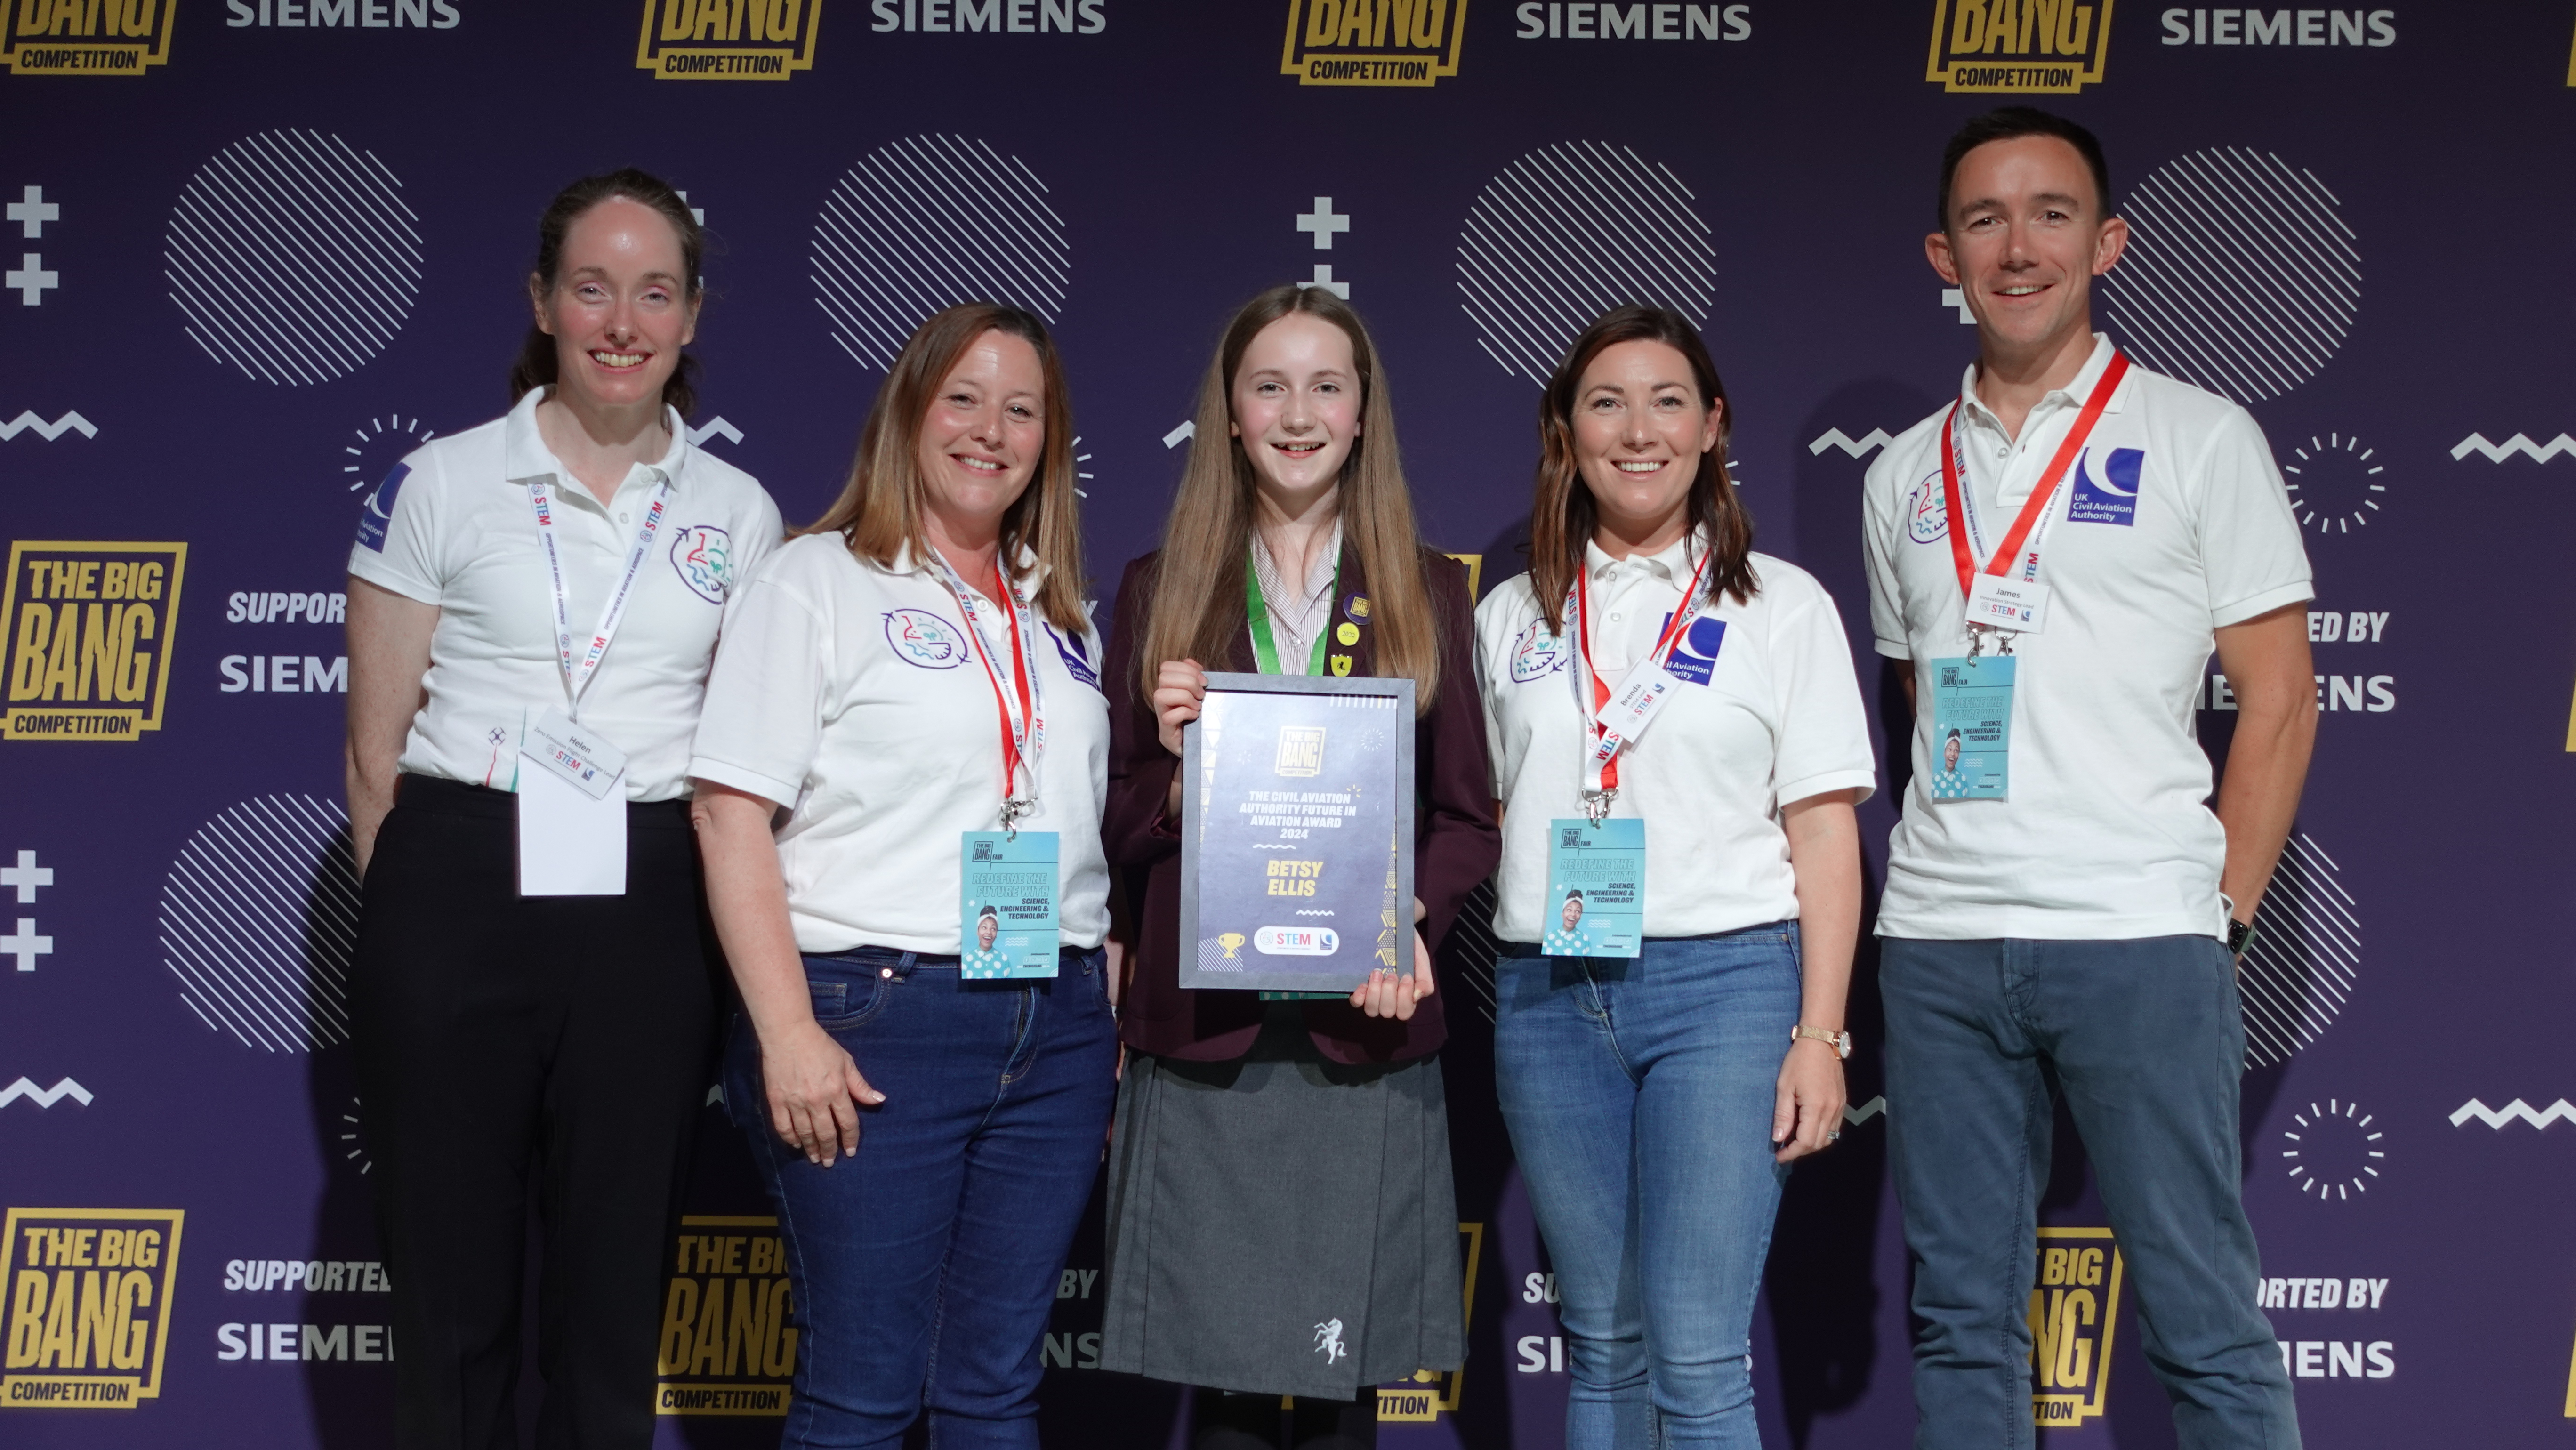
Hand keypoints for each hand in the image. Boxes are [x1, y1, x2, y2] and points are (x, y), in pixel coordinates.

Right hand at [759, 1019, 881, 1166]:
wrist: (788, 1034)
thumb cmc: (820, 1046)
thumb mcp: (846, 1062)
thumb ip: (860, 1085)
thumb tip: (879, 1100)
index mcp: (837, 1090)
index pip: (847, 1123)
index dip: (850, 1140)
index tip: (850, 1152)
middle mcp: (817, 1100)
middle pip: (825, 1133)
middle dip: (829, 1151)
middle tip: (830, 1162)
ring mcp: (795, 1102)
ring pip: (805, 1134)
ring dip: (811, 1149)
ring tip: (815, 1159)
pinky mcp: (777, 1100)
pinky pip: (783, 1127)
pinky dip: (790, 1138)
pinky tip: (795, 1144)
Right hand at [1153, 658, 1207, 757]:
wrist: (1201, 751)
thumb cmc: (1200, 722)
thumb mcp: (1200, 697)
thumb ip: (1196, 679)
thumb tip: (1192, 663)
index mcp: (1169, 689)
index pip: (1166, 667)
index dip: (1186, 668)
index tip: (1204, 681)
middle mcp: (1161, 702)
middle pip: (1163, 678)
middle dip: (1188, 682)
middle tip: (1201, 694)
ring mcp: (1161, 718)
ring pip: (1160, 695)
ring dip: (1184, 697)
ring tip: (1198, 706)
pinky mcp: (1166, 734)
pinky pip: (1169, 717)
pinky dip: (1185, 713)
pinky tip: (1195, 716)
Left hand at [1350, 929, 1435, 1020]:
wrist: (1394, 929)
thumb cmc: (1409, 947)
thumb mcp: (1421, 961)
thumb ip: (1424, 979)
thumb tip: (1417, 996)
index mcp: (1406, 997)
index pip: (1404, 1012)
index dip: (1404, 998)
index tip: (1406, 975)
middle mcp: (1389, 1000)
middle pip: (1387, 1012)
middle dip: (1388, 993)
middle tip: (1391, 973)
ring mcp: (1373, 995)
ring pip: (1372, 1010)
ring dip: (1374, 993)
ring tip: (1377, 973)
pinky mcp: (1360, 988)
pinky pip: (1356, 1002)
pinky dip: (1359, 996)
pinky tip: (1362, 984)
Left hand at [1772, 1038, 1846, 1162]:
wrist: (1821, 1042)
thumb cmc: (1798, 1062)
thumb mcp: (1784, 1086)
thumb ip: (1782, 1115)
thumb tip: (1778, 1139)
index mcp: (1816, 1107)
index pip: (1805, 1142)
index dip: (1791, 1153)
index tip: (1778, 1156)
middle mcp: (1831, 1110)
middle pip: (1818, 1144)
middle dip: (1800, 1151)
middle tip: (1784, 1150)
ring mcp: (1839, 1107)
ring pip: (1828, 1138)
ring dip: (1812, 1144)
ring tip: (1794, 1141)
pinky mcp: (1842, 1103)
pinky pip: (1834, 1127)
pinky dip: (1821, 1134)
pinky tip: (1808, 1129)